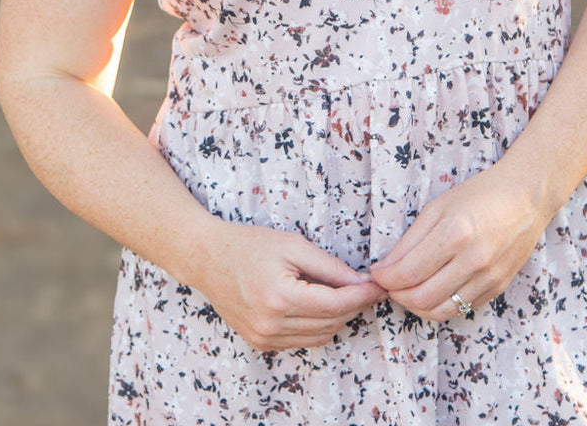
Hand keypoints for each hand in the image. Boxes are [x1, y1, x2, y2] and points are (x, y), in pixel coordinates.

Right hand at [194, 220, 386, 351]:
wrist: (207, 258)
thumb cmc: (249, 244)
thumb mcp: (293, 245)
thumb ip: (328, 266)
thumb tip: (359, 282)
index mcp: (280, 297)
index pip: (335, 305)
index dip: (362, 296)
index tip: (379, 286)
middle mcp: (271, 324)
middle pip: (330, 323)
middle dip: (354, 306)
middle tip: (367, 287)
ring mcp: (264, 337)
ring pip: (319, 337)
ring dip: (337, 318)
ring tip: (343, 294)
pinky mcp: (260, 342)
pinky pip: (301, 341)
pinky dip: (316, 326)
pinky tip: (317, 304)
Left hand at [369, 164, 547, 320]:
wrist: (526, 197)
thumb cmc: (478, 195)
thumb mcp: (437, 207)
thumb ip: (410, 240)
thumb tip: (386, 268)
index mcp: (455, 233)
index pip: (408, 272)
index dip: (385, 278)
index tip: (376, 272)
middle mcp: (473, 260)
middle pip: (422, 298)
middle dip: (396, 295)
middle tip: (388, 283)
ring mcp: (489, 277)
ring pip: (441, 311)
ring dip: (416, 305)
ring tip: (407, 290)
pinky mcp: (498, 287)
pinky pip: (461, 309)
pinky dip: (440, 305)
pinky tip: (433, 289)